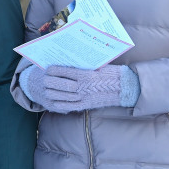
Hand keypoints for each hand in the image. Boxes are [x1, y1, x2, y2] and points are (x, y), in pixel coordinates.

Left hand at [22, 65, 138, 112]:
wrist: (125, 87)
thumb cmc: (112, 73)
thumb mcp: (97, 65)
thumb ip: (83, 65)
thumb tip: (69, 61)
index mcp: (85, 74)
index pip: (64, 71)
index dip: (53, 71)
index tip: (47, 69)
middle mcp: (83, 86)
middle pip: (60, 85)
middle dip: (49, 82)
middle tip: (43, 80)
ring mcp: (84, 97)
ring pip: (63, 96)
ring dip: (52, 93)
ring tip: (46, 90)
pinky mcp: (86, 105)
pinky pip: (70, 106)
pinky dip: (60, 104)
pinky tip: (54, 101)